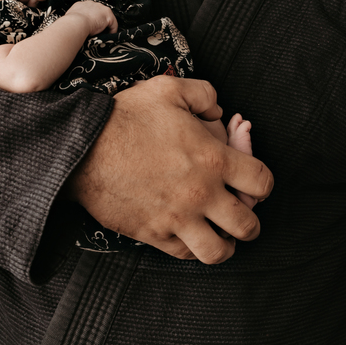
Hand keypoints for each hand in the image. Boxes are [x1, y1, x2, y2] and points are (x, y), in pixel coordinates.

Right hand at [65, 0, 116, 34]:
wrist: (75, 23)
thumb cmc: (70, 24)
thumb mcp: (70, 18)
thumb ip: (74, 19)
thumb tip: (74, 25)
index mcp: (83, 4)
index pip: (90, 10)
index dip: (92, 19)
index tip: (92, 26)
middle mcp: (93, 4)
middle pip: (100, 13)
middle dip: (100, 22)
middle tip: (98, 32)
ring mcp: (101, 8)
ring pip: (107, 18)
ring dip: (106, 27)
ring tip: (104, 35)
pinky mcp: (108, 15)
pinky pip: (113, 24)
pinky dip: (112, 31)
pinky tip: (108, 36)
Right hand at [65, 75, 273, 263]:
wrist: (83, 148)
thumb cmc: (126, 117)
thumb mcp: (170, 89)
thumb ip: (205, 95)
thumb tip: (220, 111)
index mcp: (213, 159)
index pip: (261, 181)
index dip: (262, 182)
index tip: (252, 181)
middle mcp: (202, 194)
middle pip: (248, 224)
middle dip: (251, 220)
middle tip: (241, 212)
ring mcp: (178, 218)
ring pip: (220, 251)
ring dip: (226, 244)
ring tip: (222, 234)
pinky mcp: (154, 234)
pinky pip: (185, 254)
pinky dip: (192, 248)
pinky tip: (190, 235)